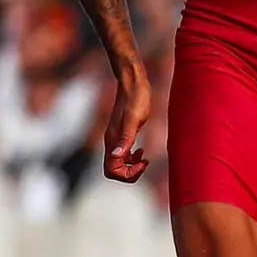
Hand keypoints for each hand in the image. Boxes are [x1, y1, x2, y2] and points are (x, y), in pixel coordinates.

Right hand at [101, 63, 152, 182]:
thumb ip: (126, 139)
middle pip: (113, 171)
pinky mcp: (121, 134)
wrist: (133, 83)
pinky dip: (131, 159)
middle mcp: (111, 142)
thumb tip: (117, 156)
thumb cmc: (136, 98)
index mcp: (113, 140)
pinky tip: (141, 152)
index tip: (142, 162)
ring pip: (118, 164)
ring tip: (144, 159)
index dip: (127, 173)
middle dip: (129, 173)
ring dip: (131, 167)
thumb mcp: (134, 119)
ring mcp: (115, 138)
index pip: (111, 171)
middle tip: (144, 163)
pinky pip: (122, 155)